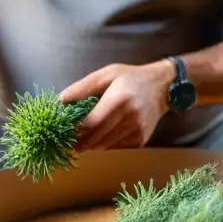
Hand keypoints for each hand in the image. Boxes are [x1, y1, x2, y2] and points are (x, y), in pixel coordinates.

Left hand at [59, 61, 173, 151]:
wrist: (163, 86)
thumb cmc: (131, 78)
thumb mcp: (106, 74)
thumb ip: (82, 88)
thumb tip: (59, 101)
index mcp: (118, 100)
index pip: (90, 124)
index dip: (74, 132)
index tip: (62, 132)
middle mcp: (129, 118)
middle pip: (95, 139)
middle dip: (78, 142)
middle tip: (66, 140)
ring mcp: (136, 131)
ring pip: (104, 146)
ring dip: (90, 145)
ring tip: (81, 137)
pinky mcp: (140, 140)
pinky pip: (115, 147)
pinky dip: (104, 143)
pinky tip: (102, 134)